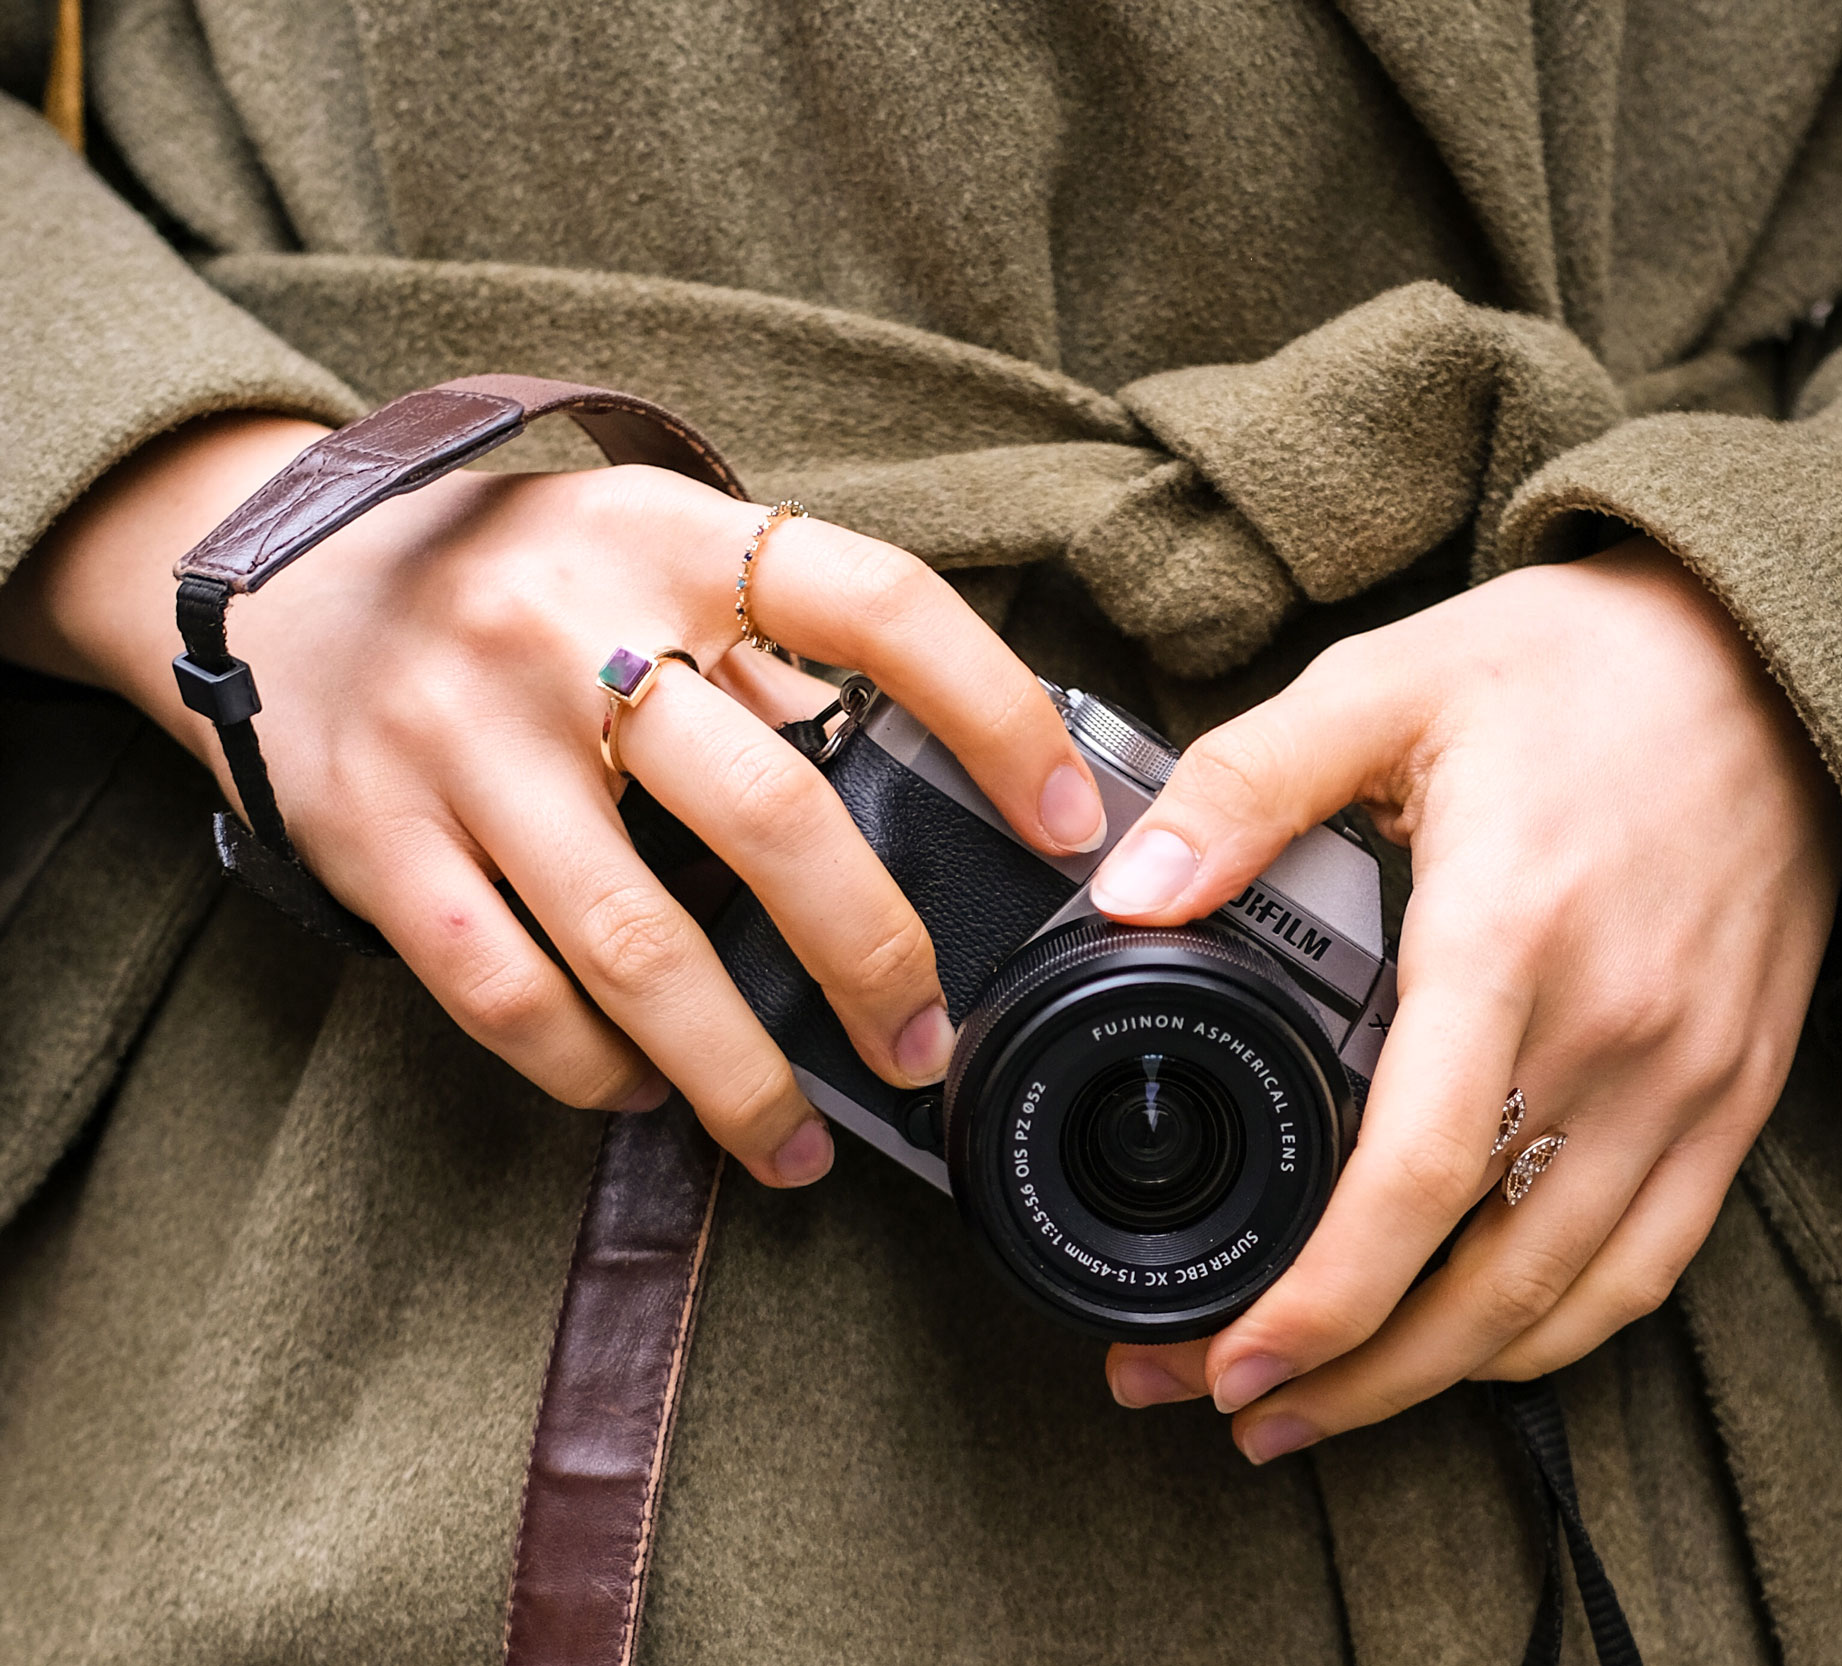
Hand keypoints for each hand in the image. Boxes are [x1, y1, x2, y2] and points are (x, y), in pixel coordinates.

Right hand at [0, 414, 1107, 1185]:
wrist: (285, 579)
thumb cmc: (527, 582)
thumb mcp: (658, 556)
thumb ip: (778, 648)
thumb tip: (952, 790)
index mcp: (677, 541)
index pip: (881, 606)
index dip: (995, 717)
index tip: (1069, 825)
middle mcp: (570, 627)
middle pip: (773, 811)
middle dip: (874, 955)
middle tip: (923, 1045)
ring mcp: (465, 737)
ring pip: (636, 942)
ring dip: (739, 1070)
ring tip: (797, 1144)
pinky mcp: (377, 836)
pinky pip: (509, 993)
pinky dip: (595, 1068)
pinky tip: (648, 1094)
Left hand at [1087, 539, 1841, 1460]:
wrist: (1773, 647)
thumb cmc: (1578, 661)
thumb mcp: (1387, 683)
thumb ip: (1245, 787)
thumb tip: (1126, 890)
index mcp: (1509, 934)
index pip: (1412, 1177)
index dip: (1316, 1300)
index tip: (1223, 1357)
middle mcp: (1614, 1028)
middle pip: (1481, 1279)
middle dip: (1346, 1377)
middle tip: (1230, 1406)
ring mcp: (1691, 1074)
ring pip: (1566, 1297)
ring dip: (1439, 1380)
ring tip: (1326, 1409)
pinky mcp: (1739, 1088)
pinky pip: (1653, 1261)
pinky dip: (1558, 1332)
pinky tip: (1474, 1346)